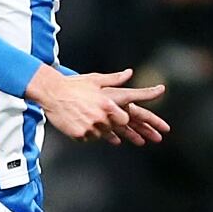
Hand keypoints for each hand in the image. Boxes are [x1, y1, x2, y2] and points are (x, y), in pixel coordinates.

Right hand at [27, 67, 168, 145]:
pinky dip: (89, 133)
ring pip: (104, 134)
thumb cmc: (74, 85)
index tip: (161, 126)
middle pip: (120, 128)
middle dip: (129, 130)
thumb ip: (115, 79)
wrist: (50, 92)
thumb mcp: (96, 80)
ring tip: (92, 120)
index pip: (131, 114)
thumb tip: (129, 73)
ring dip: (102, 129)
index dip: (145, 121)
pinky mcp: (81, 135)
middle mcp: (102, 116)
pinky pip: (90, 138)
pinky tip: (81, 124)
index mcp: (109, 102)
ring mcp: (91, 127)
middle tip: (145, 137)